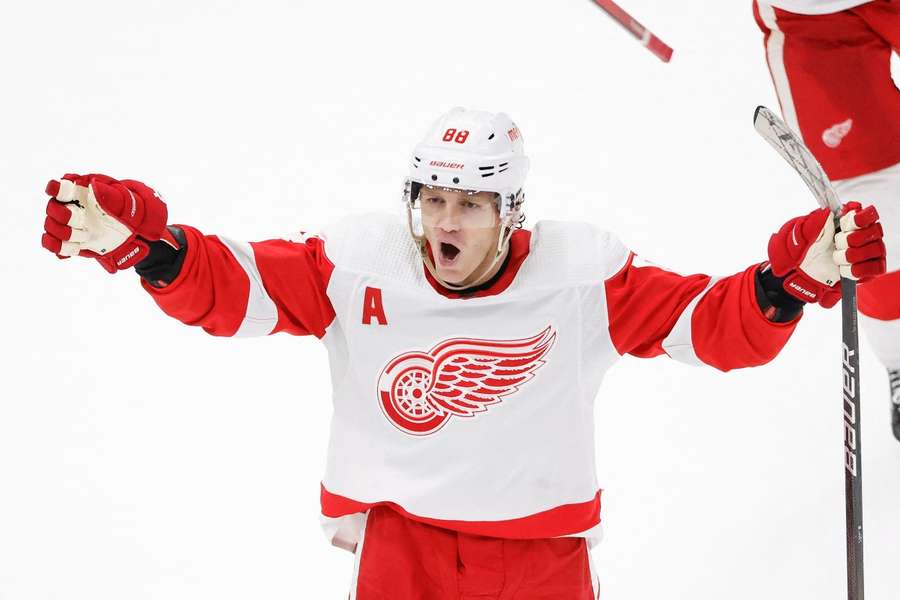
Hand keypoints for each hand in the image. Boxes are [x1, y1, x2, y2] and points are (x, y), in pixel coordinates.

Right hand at [42, 173, 175, 272]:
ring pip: (51, 228)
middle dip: (64, 216)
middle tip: (82, 221)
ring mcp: (66, 225)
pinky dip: (60, 247)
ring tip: (85, 236)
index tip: (54, 189)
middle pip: (52, 209)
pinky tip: (75, 247)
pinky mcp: (68, 242)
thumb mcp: (120, 200)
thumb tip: (93, 185)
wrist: (128, 231)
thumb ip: (106, 192)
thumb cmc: (121, 210)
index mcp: (77, 193)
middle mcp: (68, 208)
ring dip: (65, 233)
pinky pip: (53, 245)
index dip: (55, 188)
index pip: (59, 188)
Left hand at [767, 202, 885, 307]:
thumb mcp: (810, 235)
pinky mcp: (870, 269)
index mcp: (852, 223)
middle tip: (837, 243)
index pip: (868, 214)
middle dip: (850, 239)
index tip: (845, 224)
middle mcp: (866, 235)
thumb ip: (819, 222)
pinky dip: (855, 269)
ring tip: (836, 258)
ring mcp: (870, 252)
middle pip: (872, 231)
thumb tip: (827, 212)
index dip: (858, 219)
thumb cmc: (811, 251)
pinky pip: (873, 268)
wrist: (807, 273)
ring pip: (873, 249)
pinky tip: (844, 269)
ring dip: (850, 255)